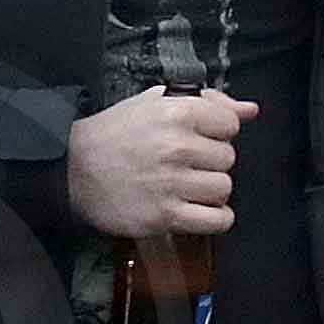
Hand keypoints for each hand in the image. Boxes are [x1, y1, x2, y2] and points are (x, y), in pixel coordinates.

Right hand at [67, 86, 246, 239]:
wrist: (73, 169)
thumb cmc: (116, 134)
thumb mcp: (156, 102)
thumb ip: (209, 102)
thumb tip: (250, 110)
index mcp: (177, 113)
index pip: (230, 126)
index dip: (216, 133)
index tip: (198, 138)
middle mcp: (177, 148)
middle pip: (228, 159)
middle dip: (211, 162)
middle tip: (186, 164)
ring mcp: (172, 184)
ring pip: (224, 189)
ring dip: (210, 190)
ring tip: (188, 186)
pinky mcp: (165, 216)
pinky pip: (217, 221)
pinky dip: (215, 218)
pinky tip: (198, 209)